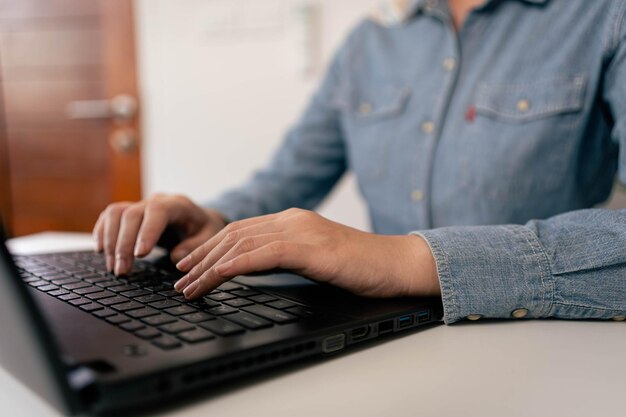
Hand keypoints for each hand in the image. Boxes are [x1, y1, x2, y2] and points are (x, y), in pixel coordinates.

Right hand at [92, 194, 226, 274]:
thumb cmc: (203, 229)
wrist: (197, 219)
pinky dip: (102, 232)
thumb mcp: (209, 237)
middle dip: (124, 244)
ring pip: (116, 213)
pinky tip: (101, 251)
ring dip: (110, 241)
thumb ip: (196, 246)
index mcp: (178, 205)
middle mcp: (156, 201)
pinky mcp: (129, 212)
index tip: (141, 255)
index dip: (147, 232)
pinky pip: (109, 216)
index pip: (158, 212)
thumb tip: (176, 258)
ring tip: (113, 267)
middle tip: (122, 271)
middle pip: (131, 214)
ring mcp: (141, 204)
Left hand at [174, 208, 439, 298]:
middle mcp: (292, 220)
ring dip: (209, 266)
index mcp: (292, 221)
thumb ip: (285, 256)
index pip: (240, 231)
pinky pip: (264, 254)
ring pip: (242, 244)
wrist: (396, 263)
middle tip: (178, 276)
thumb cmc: (360, 266)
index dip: (210, 248)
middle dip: (201, 256)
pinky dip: (235, 265)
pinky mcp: (310, 247)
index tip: (189, 265)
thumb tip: (252, 268)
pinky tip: (216, 276)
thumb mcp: (314, 258)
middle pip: (234, 235)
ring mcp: (301, 230)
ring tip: (188, 286)